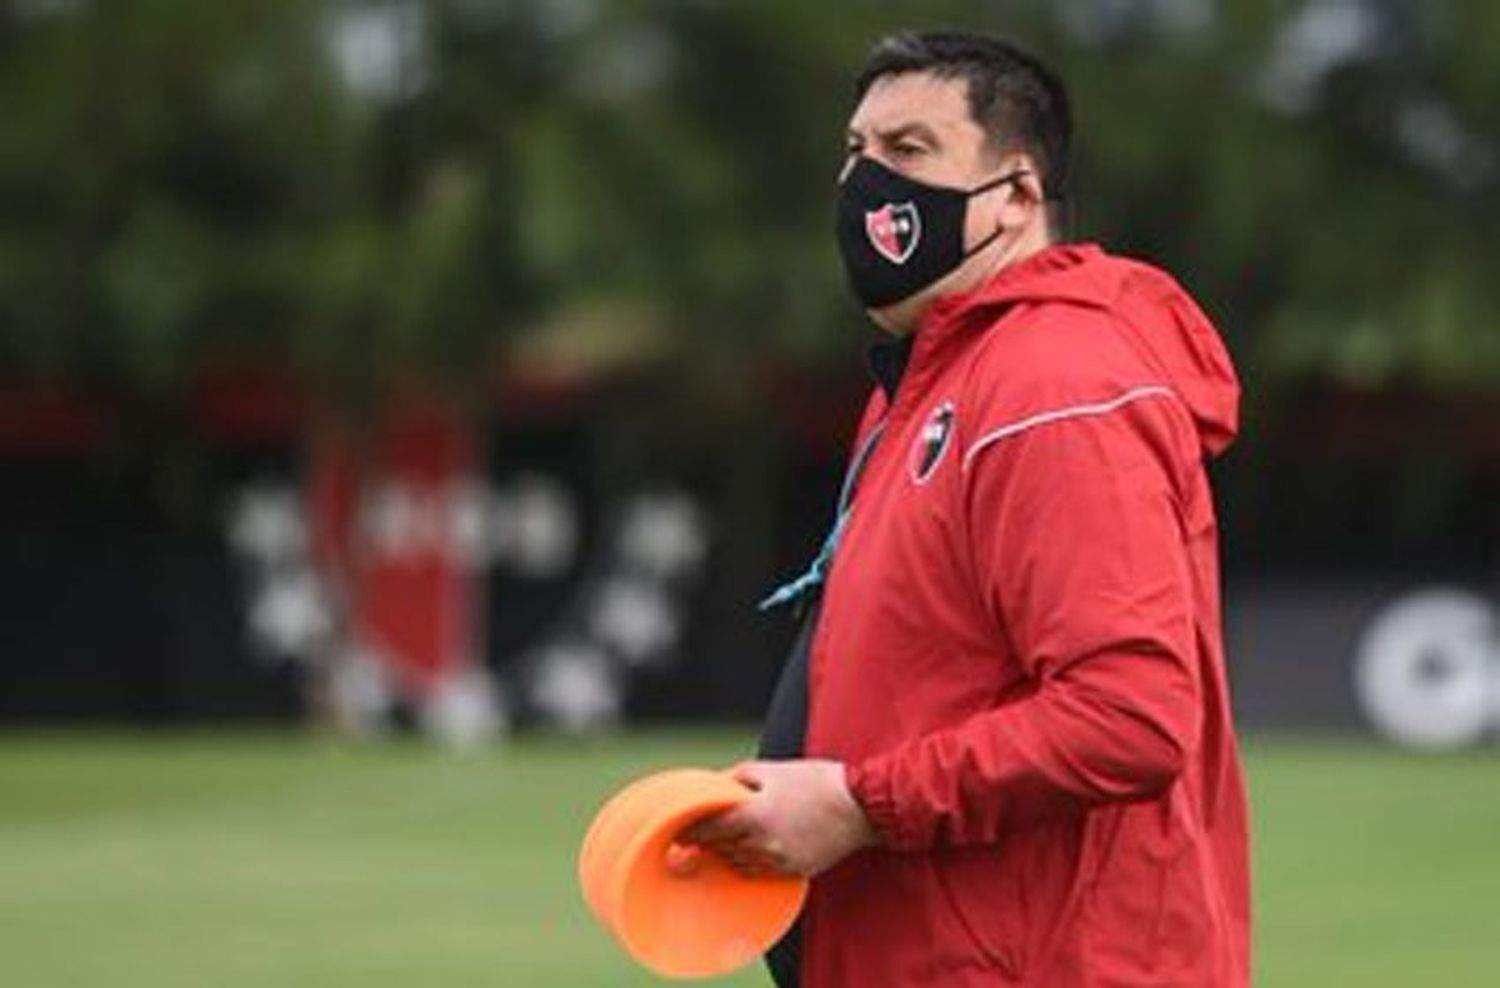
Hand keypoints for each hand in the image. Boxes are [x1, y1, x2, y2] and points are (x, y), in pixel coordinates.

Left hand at [680, 759, 875, 877]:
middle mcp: (763, 844)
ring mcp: (779, 861)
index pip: (708, 830)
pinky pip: (762, 870)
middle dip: (707, 842)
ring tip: (724, 841)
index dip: (689, 832)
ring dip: (729, 853)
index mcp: (754, 816)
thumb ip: (737, 779)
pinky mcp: (795, 871)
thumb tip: (715, 787)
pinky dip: (752, 860)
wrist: (860, 806)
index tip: (676, 831)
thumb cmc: (816, 781)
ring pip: (739, 863)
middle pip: (721, 849)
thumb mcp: (772, 770)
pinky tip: (751, 848)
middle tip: (694, 837)